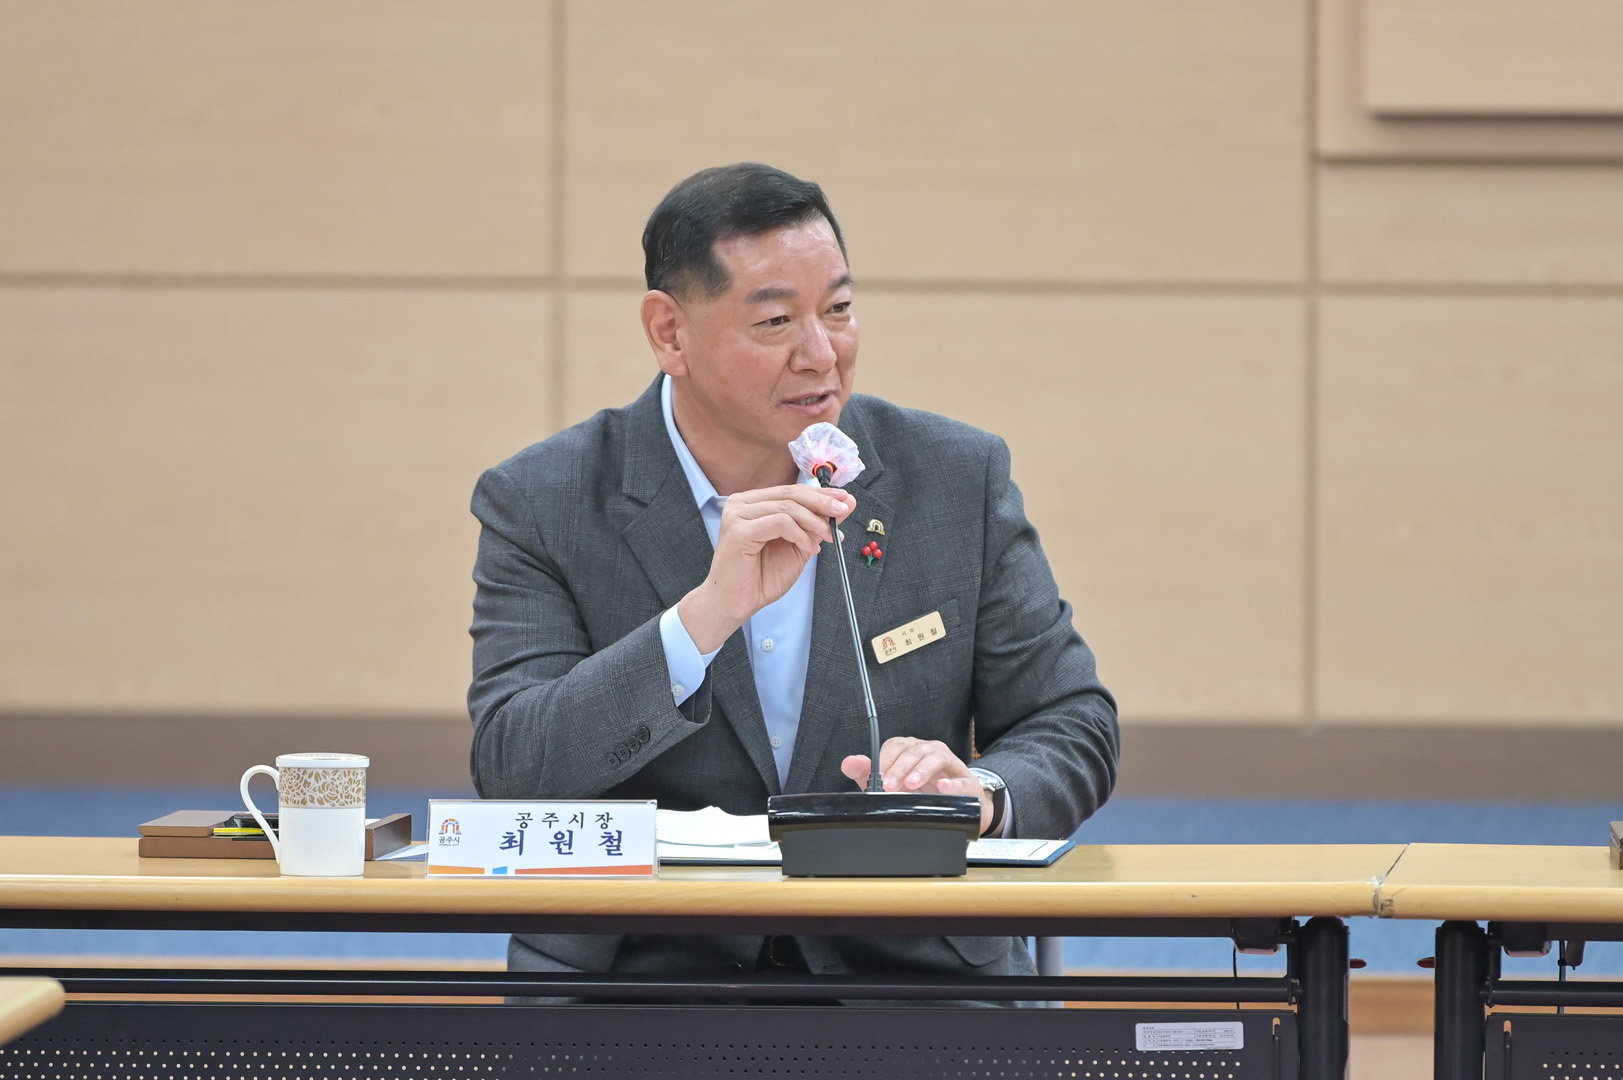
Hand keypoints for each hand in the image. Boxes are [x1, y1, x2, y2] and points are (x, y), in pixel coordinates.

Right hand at [678, 485, 854, 652]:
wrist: (737, 604)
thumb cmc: (761, 578)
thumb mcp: (798, 546)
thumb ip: (817, 524)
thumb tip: (845, 503)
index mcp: (753, 503)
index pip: (791, 490)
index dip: (821, 494)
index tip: (844, 500)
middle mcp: (742, 503)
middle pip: (790, 493)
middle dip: (822, 502)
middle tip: (843, 510)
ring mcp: (737, 515)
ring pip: (787, 506)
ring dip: (814, 522)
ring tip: (826, 538)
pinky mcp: (739, 530)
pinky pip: (780, 522)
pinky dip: (800, 534)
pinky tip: (809, 548)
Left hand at [840, 737, 997, 835]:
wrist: (959, 808)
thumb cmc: (924, 792)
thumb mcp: (893, 784)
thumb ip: (869, 774)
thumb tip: (848, 763)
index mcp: (912, 750)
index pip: (896, 745)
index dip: (885, 760)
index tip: (878, 777)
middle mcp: (930, 751)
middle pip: (914, 750)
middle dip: (900, 768)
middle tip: (890, 786)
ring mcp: (950, 765)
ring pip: (936, 757)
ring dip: (922, 770)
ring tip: (912, 785)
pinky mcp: (967, 782)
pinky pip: (961, 779)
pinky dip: (952, 783)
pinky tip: (943, 787)